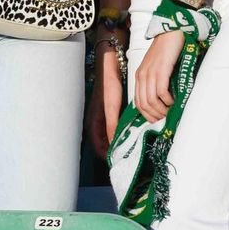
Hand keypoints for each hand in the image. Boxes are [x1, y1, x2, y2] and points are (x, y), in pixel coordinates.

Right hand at [85, 40, 125, 154]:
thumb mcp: (111, 107)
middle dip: (116, 150)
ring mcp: (104, 117)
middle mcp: (98, 123)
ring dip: (120, 141)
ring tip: (134, 145)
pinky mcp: (111, 111)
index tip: (120, 162)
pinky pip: (117, 126)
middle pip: (106, 144)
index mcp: (94, 124)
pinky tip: (133, 130)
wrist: (110, 67)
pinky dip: (123, 131)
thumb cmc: (108, 86)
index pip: (99, 148)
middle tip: (130, 155)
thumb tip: (114, 144)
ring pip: (112, 136)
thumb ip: (112, 125)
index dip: (108, 156)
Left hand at [132, 29, 183, 123]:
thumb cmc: (166, 50)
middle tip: (165, 117)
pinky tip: (173, 100)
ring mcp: (150, 73)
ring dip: (162, 109)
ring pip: (151, 100)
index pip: (138, 102)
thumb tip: (160, 99)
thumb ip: (154, 81)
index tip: (156, 119)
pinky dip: (167, 100)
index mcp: (139, 76)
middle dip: (155, 115)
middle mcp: (142, 76)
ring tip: (170, 110)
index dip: (146, 114)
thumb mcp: (155, 67)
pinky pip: (161, 91)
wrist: (170, 32)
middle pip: (143, 104)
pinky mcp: (160, 70)